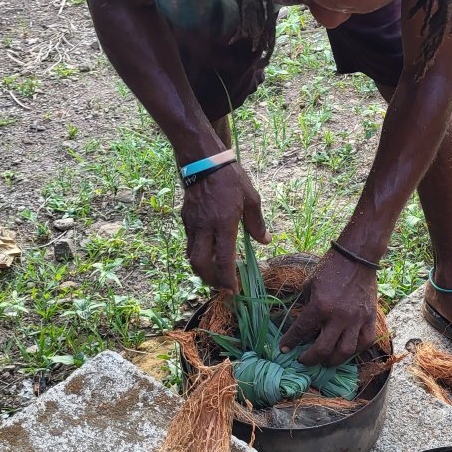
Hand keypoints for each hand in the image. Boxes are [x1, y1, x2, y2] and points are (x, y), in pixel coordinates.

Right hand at [181, 161, 270, 292]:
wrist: (204, 161)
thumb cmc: (231, 178)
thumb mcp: (251, 199)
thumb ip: (257, 224)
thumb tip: (266, 241)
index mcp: (224, 223)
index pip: (223, 259)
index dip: (227, 278)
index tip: (234, 290)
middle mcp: (205, 227)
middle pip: (200, 264)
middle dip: (210, 280)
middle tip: (221, 287)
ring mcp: (192, 224)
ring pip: (191, 255)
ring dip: (202, 269)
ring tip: (214, 274)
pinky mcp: (185, 219)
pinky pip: (189, 242)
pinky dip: (197, 253)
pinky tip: (207, 252)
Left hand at [279, 251, 378, 366]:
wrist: (357, 256)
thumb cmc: (330, 267)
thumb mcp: (310, 284)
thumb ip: (307, 305)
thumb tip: (304, 323)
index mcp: (320, 306)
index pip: (301, 331)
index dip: (290, 342)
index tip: (283, 349)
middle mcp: (338, 316)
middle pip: (323, 349)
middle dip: (310, 359)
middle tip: (304, 360)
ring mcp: (356, 319)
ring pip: (346, 351)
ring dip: (333, 361)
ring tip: (326, 361)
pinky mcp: (370, 317)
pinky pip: (366, 341)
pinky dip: (357, 350)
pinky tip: (349, 350)